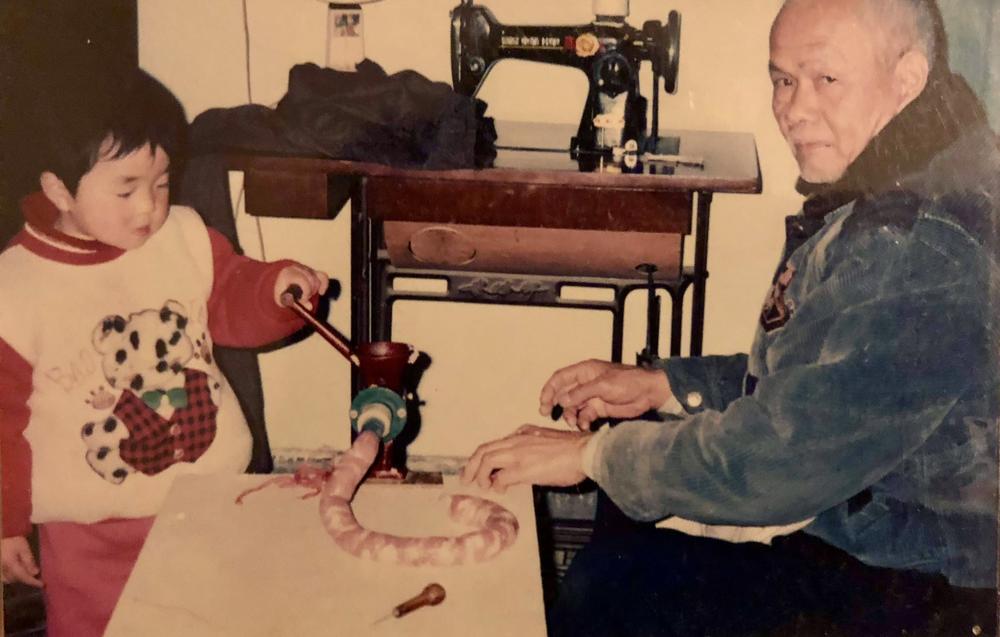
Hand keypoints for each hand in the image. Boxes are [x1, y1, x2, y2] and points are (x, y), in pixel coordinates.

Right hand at [1, 536, 42, 587]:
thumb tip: (35, 573)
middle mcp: (2, 569)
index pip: (24, 577)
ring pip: (9, 580)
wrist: (3, 533)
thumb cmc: (14, 539)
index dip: (33, 582)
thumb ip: (29, 561)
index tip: (42, 585)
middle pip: (16, 579)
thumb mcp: (24, 548)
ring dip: (18, 578)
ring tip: (27, 573)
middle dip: (26, 579)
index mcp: (10, 564)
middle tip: (35, 576)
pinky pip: (3, 577)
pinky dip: (11, 577)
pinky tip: (16, 572)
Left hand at [274, 264, 328, 309]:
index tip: (303, 299)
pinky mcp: (313, 271)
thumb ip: (295, 303)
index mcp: (288, 273)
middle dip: (310, 291)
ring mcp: (306, 269)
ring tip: (307, 295)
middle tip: (304, 298)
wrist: (280, 282)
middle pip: (312, 280)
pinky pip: (323, 276)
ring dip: (315, 290)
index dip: (306, 292)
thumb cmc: (281, 291)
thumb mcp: (283, 299)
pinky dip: (324, 285)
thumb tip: (310, 307)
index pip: (303, 281)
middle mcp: (298, 268)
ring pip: (318, 280)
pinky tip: (321, 292)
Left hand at [460, 425, 591, 492]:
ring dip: (480, 474)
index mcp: (523, 433)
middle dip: (472, 465)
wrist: (585, 451)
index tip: (480, 467)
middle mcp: (517, 440)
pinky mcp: (523, 468)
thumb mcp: (546, 442)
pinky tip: (499, 490)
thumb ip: (531, 449)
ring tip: (481, 485)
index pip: (496, 444)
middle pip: (484, 450)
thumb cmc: (573, 450)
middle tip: (467, 478)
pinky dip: (496, 484)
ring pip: (486, 459)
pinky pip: (500, 477)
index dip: (484, 456)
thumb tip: (525, 465)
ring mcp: (518, 453)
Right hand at [539, 359, 671, 430]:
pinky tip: (583, 426)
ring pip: (572, 407)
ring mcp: (591, 397)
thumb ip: (581, 393)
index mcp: (584, 371)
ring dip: (569, 415)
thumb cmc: (628, 381)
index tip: (543, 402)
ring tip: (572, 422)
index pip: (560, 378)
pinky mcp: (599, 409)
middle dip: (555, 404)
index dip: (549, 389)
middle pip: (563, 393)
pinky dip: (581, 421)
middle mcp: (585, 384)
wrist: (648, 393)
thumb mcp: (603, 385)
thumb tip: (562, 401)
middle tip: (547, 414)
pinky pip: (584, 416)